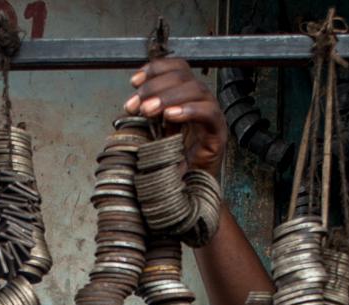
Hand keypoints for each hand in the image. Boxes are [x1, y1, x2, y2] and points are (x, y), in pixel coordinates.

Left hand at [123, 58, 226, 175]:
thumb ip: (148, 116)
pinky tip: (170, 116)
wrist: (189, 193)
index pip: (177, 68)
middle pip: (183, 76)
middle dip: (154, 87)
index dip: (155, 69)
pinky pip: (209, 113)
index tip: (134, 81)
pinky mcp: (218, 133)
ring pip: (195, 89)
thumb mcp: (155, 132)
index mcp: (187, 97)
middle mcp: (201, 102)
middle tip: (136, 105)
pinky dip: (189, 110)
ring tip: (148, 111)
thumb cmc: (173, 163)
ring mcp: (212, 116)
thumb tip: (130, 104)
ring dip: (167, 97)